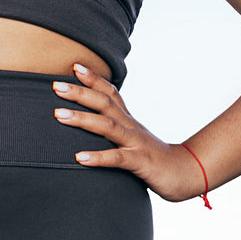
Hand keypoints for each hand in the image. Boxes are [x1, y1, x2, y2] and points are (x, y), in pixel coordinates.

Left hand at [51, 63, 206, 203]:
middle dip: (80, 92)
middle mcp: (131, 126)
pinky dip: (98, 157)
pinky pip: (117, 158)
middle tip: (55, 85)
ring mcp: (136, 143)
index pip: (111, 92)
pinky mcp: (140, 162)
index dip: (94, 78)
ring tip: (59, 115)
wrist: (185, 173)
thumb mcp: (132, 138)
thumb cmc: (153, 157)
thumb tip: (89, 124)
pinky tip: (79, 157)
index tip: (74, 65)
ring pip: (108, 126)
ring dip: (82, 119)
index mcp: (128, 119)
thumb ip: (114, 129)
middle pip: (105, 103)